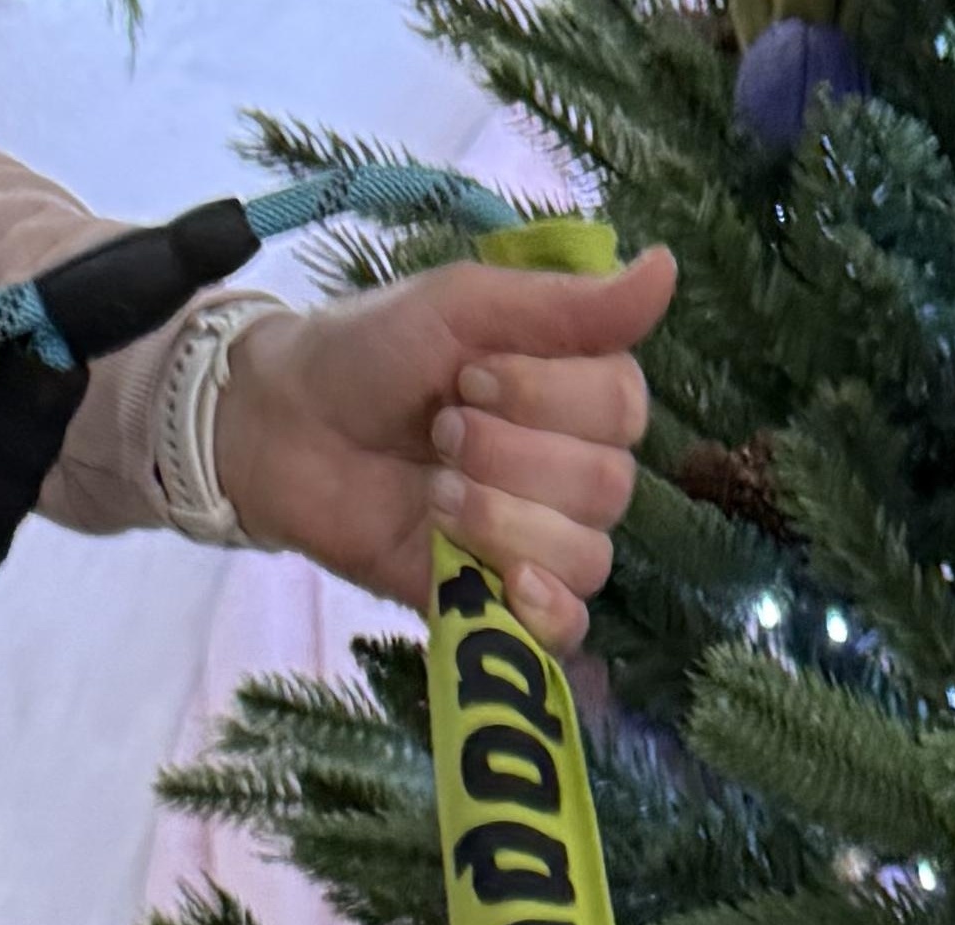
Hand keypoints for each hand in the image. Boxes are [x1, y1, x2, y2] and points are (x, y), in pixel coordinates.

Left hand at [208, 242, 676, 639]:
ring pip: (587, 552)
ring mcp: (543, 540)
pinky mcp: (506, 602)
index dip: (549, 398)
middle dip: (513, 456)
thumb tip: (669, 267)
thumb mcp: (463, 305)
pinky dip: (544, 607)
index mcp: (574, 391)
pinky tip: (507, 583)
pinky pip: (569, 625)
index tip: (470, 376)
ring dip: (504, 518)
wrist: (285, 429)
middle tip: (439, 432)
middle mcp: (573, 468)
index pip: (624, 408)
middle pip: (608, 483)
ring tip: (436, 493)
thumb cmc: (371, 353)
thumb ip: (566, 304)